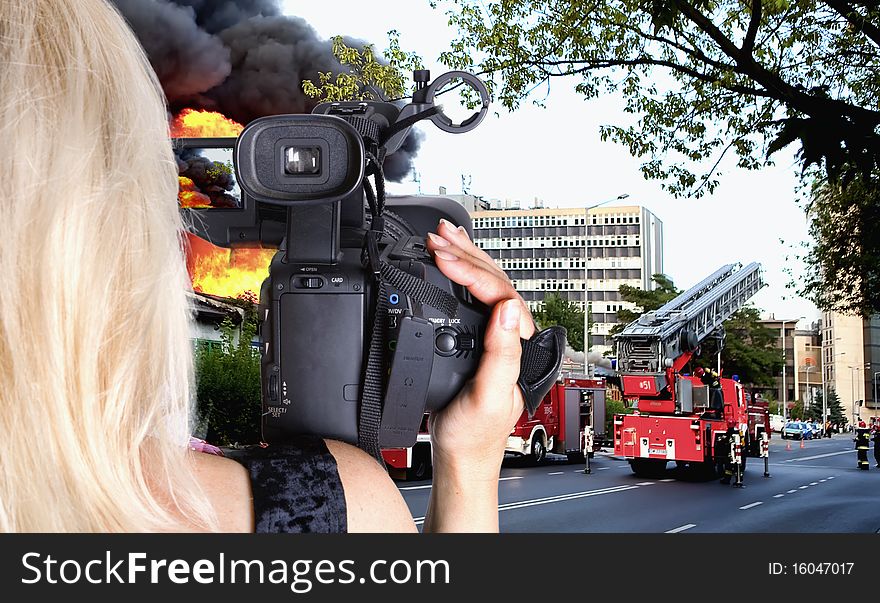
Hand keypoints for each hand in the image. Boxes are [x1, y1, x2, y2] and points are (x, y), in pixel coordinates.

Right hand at [425, 219, 535, 480]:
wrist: (461, 455)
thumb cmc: (475, 433)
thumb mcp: (488, 395)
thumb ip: (501, 353)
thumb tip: (508, 309)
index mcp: (519, 344)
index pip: (499, 293)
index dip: (469, 270)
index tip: (440, 256)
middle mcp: (512, 337)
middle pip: (493, 281)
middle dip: (464, 253)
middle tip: (436, 235)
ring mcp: (496, 337)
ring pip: (485, 285)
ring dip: (464, 257)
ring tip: (442, 234)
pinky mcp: (478, 340)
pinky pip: (472, 297)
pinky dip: (460, 275)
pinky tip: (449, 265)